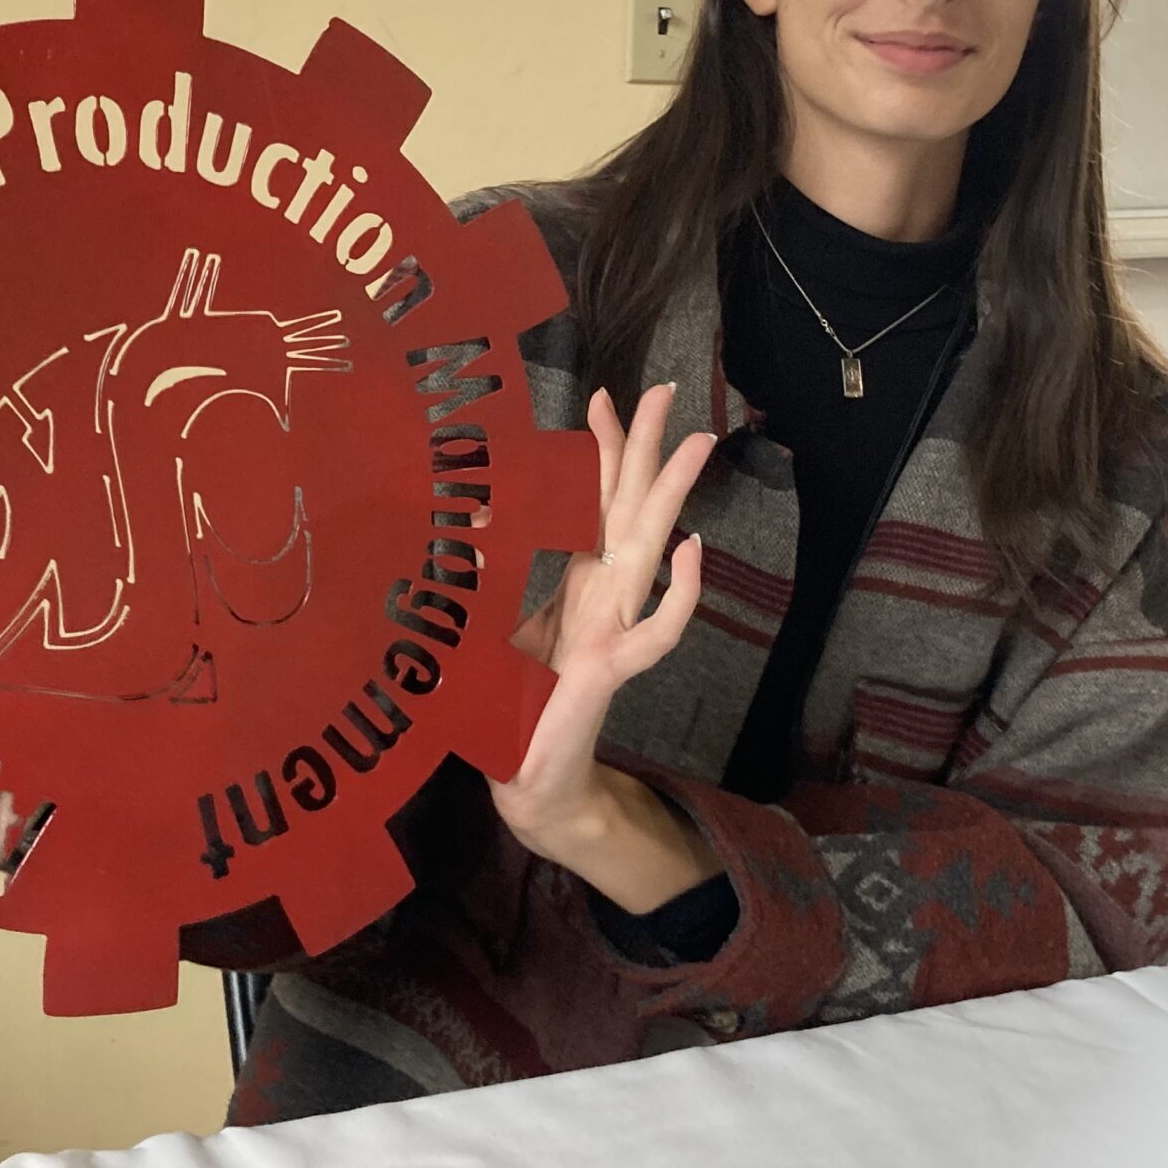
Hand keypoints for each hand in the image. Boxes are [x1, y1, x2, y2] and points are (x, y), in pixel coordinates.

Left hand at [494, 384, 718, 906]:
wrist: (525, 777)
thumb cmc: (511, 706)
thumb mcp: (490, 627)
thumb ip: (492, 576)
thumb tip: (469, 517)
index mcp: (577, 585)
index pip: (590, 502)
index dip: (597, 451)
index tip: (601, 397)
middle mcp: (603, 598)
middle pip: (630, 509)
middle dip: (647, 449)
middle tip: (667, 390)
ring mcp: (612, 630)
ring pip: (649, 550)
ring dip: (672, 497)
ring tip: (698, 445)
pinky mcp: (609, 668)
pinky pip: (654, 630)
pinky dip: (676, 595)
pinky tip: (689, 553)